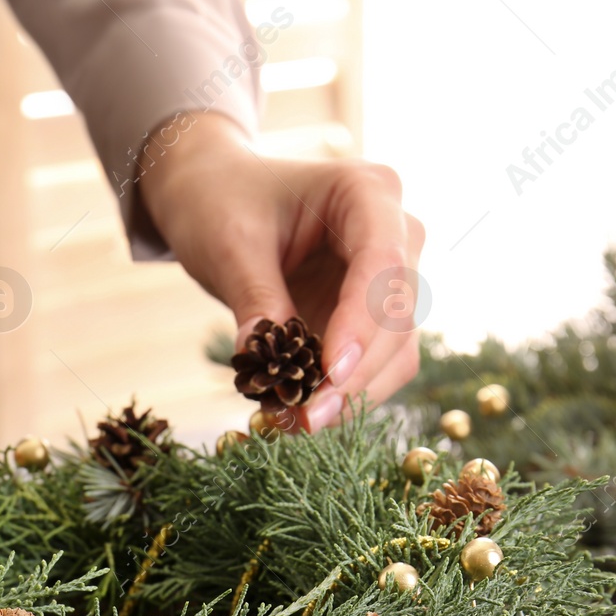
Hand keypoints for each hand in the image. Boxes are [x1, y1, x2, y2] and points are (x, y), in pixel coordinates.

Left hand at [139, 112, 424, 430]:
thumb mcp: (229, 246)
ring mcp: (390, 277)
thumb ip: (256, 302)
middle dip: (357, 373)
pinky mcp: (373, 315)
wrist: (217, 196)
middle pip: (398, 313)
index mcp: (366, 192)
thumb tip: (271, 370)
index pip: (383, 262)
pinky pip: (377, 363)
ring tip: (299, 423)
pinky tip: (305, 413)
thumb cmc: (221, 202)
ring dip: (356, 393)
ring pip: (398, 348)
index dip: (362, 323)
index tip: (330, 374)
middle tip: (305, 418)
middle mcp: (395, 232)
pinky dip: (346, 393)